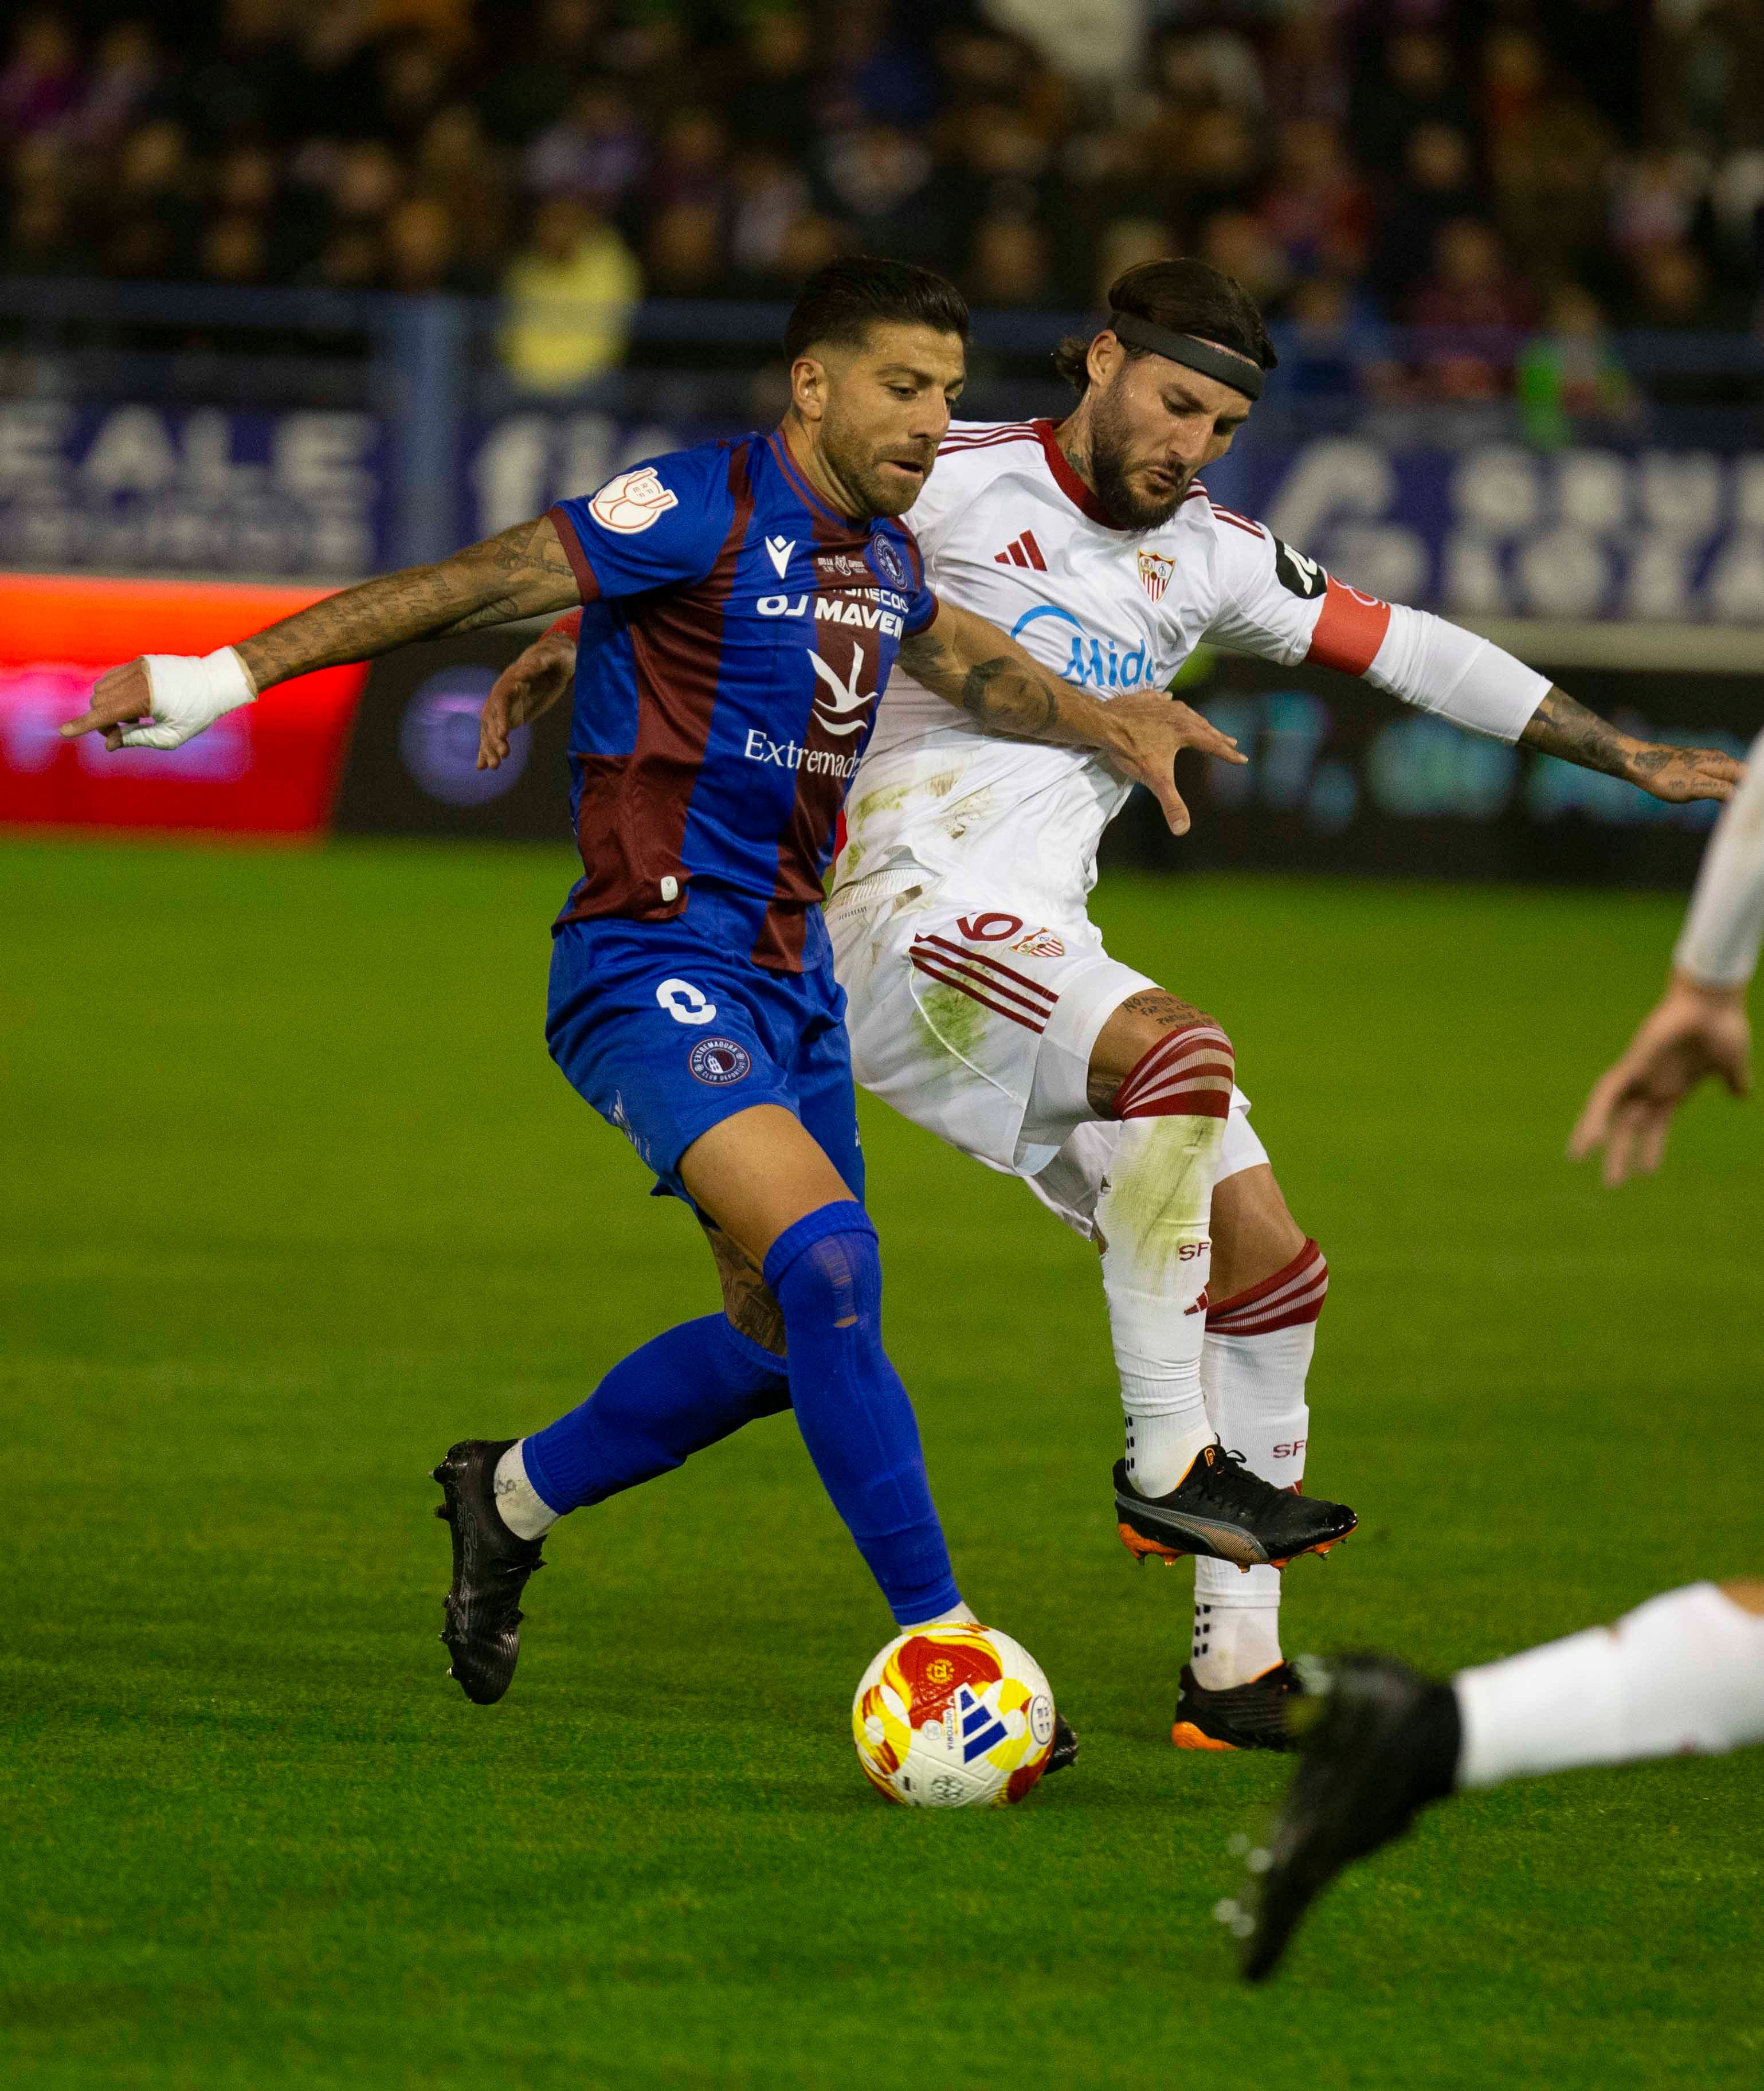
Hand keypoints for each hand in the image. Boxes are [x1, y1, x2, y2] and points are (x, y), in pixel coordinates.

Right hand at [60, 651, 256, 750]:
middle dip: (104, 720)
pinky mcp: (140, 661)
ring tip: (135, 717)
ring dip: (109, 706)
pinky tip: (136, 704)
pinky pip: (113, 677)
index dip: (83, 725)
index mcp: (145, 698)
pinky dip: (116, 693)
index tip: (64, 733)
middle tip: (125, 732)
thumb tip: (110, 744)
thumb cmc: (198, 713)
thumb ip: (137, 739)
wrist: (216, 682)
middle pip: (99, 701)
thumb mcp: (171, 736)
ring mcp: (137, 666)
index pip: (105, 714)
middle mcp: (138, 678)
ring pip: (103, 688)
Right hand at [478, 629, 575, 768]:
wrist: (554, 662)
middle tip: (503, 755)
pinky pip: (497, 734)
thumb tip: (523, 669)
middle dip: (495, 737)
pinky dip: (490, 749)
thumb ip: (537, 663)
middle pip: (494, 718)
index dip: (501, 716)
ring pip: (492, 730)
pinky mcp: (511, 717)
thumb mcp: (550, 658)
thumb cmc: (554, 658)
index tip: (503, 733)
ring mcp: (506, 708)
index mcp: (510, 680)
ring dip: (491, 748)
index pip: (501, 700)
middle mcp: (503, 695)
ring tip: (494, 767)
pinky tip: (483, 766)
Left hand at [1101, 694, 1246, 835]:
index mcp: (1185, 731)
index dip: (1228, 754)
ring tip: (1202, 723)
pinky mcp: (1143, 700)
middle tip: (1230, 741)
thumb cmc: (1131, 750)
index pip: (1213, 744)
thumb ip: (1171, 804)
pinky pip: (1161, 699)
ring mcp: (1160, 705)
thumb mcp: (1155, 780)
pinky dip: (1168, 702)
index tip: (1242, 759)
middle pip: (1203, 726)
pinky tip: (1168, 698)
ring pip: (1185, 712)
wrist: (1103, 725)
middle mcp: (1177, 714)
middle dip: (1217, 736)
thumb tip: (1182, 830)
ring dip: (1196, 719)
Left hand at [1567, 974, 1751, 1185]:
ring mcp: (1640, 1076)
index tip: (1645, 1172)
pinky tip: (1589, 1137)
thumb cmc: (1722, 1027)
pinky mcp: (1633, 1064)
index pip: (1656, 1127)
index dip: (1651, 1149)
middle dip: (1620, 1155)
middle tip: (1612, 1185)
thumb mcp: (1730, 1064)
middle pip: (1629, 1127)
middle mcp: (1652, 1086)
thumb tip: (1742, 1095)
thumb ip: (1732, 1081)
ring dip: (1593, 1134)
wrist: (1714, 1002)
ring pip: (1608, 1111)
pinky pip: (1607, 1093)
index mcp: (1673, 1090)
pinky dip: (1595, 1114)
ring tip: (1576, 1158)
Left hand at [1627, 742, 1744, 804]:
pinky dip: (1724, 788)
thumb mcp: (1694, 787)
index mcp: (1721, 763)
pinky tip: (1721, 800)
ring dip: (1736, 790)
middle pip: (1743, 775)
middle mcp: (1718, 758)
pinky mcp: (1696, 765)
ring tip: (1737, 809)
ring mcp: (1708, 760)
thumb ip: (1721, 790)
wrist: (1637, 762)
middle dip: (1747, 792)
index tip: (1749, 809)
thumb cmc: (1663, 776)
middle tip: (1745, 814)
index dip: (1752, 792)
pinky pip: (1719, 776)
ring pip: (1731, 775)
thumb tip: (1742, 795)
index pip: (1750, 776)